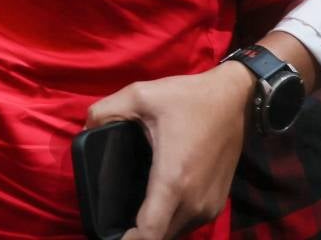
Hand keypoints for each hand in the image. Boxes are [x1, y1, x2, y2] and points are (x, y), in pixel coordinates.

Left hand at [86, 62, 254, 238]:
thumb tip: (86, 128)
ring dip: (155, 227)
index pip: (148, 235)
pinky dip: (171, 220)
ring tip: (135, 208)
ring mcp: (208, 206)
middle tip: (115, 216)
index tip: (108, 232)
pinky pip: (187, 224)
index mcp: (173, 181)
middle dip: (137, 234)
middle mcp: (194, 202)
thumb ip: (107, 110)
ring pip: (173, 233)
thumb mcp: (142, 94)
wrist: (233, 98)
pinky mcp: (217, 203)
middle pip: (159, 237)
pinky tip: (158, 200)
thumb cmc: (188, 98)